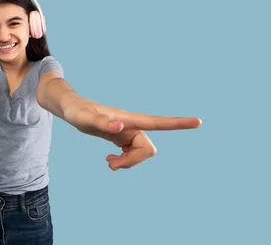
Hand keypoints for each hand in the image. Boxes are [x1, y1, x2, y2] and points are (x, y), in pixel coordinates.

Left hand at [63, 98, 200, 169]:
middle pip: (148, 149)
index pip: (157, 122)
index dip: (178, 124)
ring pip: (141, 154)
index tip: (198, 121)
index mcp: (128, 119)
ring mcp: (128, 131)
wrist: (72, 108)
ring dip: (126, 163)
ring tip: (108, 162)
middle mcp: (132, 125)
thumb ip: (101, 122)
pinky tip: (110, 159)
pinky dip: (123, 161)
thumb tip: (120, 127)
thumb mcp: (84, 118)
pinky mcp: (123, 137)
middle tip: (109, 163)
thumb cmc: (77, 111)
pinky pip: (132, 154)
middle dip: (133, 162)